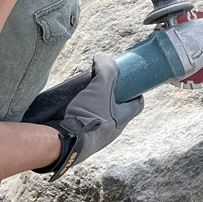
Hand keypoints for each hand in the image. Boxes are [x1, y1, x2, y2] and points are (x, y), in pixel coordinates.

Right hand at [32, 54, 143, 180]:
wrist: (65, 144)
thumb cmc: (88, 116)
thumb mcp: (100, 88)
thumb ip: (105, 70)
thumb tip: (102, 57)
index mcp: (122, 119)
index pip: (137, 104)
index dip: (135, 92)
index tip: (128, 83)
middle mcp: (113, 131)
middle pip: (119, 112)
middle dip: (113, 100)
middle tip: (102, 88)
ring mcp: (98, 139)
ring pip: (103, 121)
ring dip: (97, 110)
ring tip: (85, 98)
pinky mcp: (83, 144)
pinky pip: (87, 129)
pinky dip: (83, 120)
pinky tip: (73, 112)